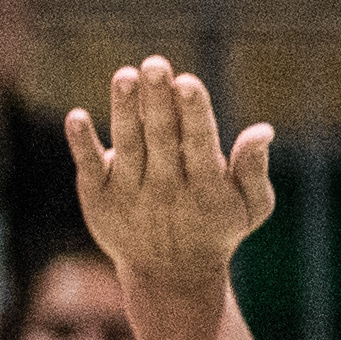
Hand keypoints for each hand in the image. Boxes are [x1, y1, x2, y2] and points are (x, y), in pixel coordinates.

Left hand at [66, 61, 278, 308]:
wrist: (170, 274)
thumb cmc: (216, 228)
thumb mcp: (250, 207)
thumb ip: (254, 169)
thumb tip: (263, 130)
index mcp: (206, 187)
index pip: (199, 144)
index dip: (194, 113)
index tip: (187, 83)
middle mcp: (166, 188)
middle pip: (161, 137)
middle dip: (158, 101)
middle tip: (155, 64)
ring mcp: (129, 192)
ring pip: (127, 145)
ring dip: (124, 110)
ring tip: (124, 75)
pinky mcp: (99, 197)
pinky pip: (89, 166)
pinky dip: (82, 144)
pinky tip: (77, 117)